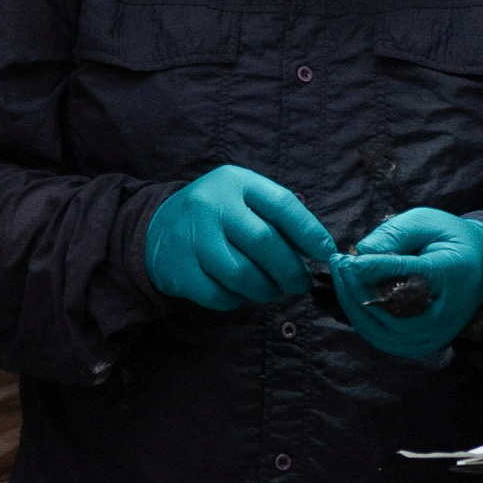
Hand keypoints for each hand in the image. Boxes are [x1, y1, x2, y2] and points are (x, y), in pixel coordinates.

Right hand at [144, 164, 331, 310]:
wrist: (156, 227)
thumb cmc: (217, 216)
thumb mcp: (243, 200)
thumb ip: (277, 218)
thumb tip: (319, 249)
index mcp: (235, 182)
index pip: (281, 204)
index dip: (309, 231)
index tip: (325, 252)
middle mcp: (211, 205)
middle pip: (264, 242)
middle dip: (291, 270)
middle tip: (301, 283)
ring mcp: (192, 237)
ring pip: (243, 274)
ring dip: (266, 289)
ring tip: (271, 290)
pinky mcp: (179, 269)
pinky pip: (219, 295)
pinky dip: (237, 300)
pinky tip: (239, 293)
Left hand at [330, 209, 482, 360]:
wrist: (479, 269)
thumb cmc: (448, 240)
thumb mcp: (427, 222)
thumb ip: (396, 233)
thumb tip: (363, 251)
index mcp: (453, 274)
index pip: (412, 276)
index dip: (378, 269)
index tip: (352, 260)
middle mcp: (446, 314)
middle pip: (393, 310)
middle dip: (358, 287)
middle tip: (339, 262)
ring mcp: (434, 335)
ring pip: (382, 330)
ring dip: (353, 302)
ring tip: (341, 274)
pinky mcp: (421, 346)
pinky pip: (382, 338)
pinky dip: (361, 317)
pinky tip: (350, 293)